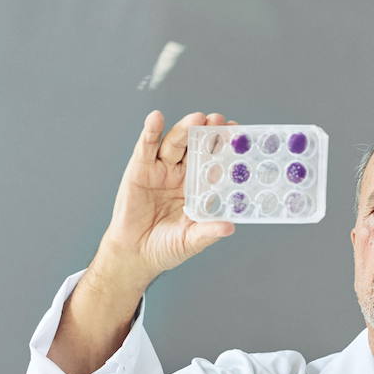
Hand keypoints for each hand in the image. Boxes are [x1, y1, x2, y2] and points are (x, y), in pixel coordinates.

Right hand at [98, 110, 237, 280]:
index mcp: (199, 188)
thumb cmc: (166, 248)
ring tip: (196, 119)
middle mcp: (182, 175)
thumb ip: (208, 232)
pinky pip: (146, 147)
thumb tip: (230, 227)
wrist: (135, 255)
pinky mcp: (139, 169)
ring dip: (185, 129)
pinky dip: (150, 131)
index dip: (225, 148)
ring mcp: (161, 170)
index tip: (238, 134)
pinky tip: (156, 118)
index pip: (215, 163)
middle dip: (208, 132)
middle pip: (197, 147)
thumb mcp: (190, 241)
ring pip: (175, 144)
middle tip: (219, 120)